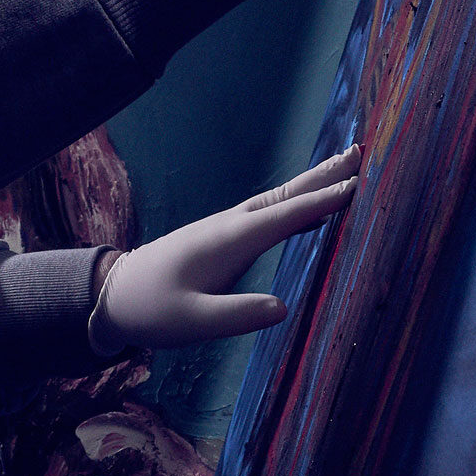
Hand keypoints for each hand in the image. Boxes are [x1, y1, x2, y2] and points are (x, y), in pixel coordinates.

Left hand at [89, 143, 364, 351]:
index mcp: (229, 240)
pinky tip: (310, 208)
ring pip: (278, 199)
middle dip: (324, 177)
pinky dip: (295, 202)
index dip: (322, 202)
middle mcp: (231, 225)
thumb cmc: (153, 309)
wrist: (115, 294)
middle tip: (360, 154)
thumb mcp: (193, 322)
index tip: (357, 185)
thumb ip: (236, 316)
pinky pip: (269, 212)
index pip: (284, 216)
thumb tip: (283, 307)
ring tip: (346, 169)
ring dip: (312, 184)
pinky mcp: (223, 236)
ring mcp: (226, 227)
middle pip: (286, 195)